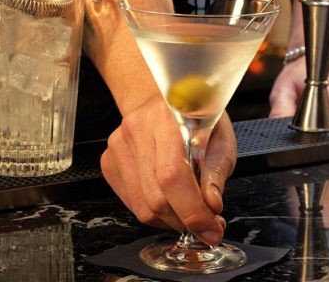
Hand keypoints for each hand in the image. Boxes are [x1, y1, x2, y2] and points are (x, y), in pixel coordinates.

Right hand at [100, 98, 235, 245]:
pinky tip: (169, 200)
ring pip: (143, 207)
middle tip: (206, 224)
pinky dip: (155, 212)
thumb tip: (212, 207)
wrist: (158, 99)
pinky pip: (132, 203)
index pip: (172, 176)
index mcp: (168, 120)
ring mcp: (118, 147)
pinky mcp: (109, 162)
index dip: (193, 211)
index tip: (212, 229)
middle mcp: (137, 132)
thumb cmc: (193, 117)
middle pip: (156, 198)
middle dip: (186, 221)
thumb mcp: (219, 138)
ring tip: (189, 211)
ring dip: (171, 221)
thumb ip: (215, 173)